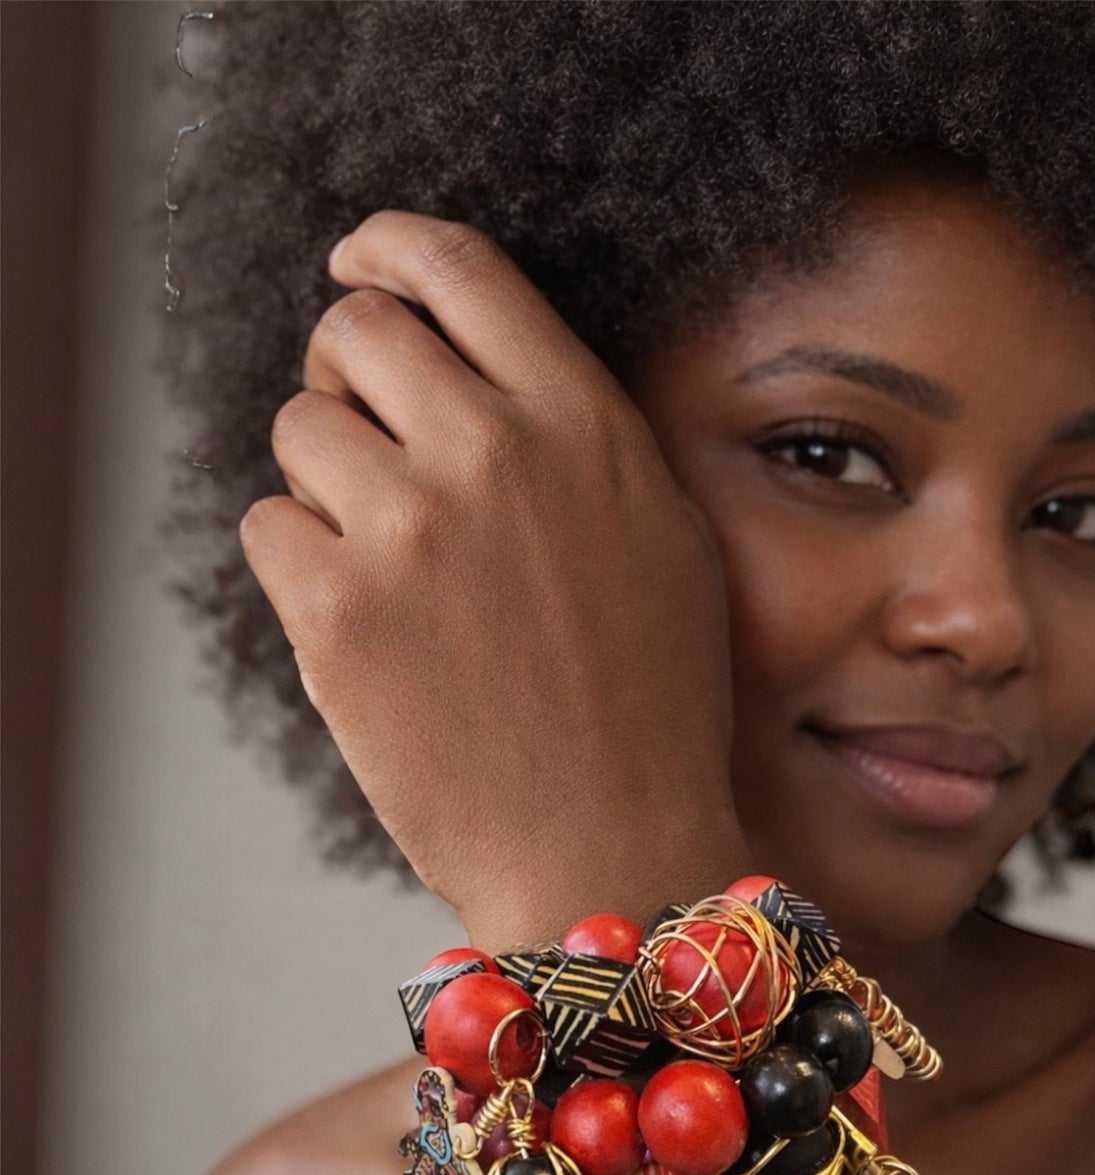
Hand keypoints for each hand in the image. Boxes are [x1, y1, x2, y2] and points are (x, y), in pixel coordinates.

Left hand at [241, 211, 747, 944]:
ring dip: (327, 478)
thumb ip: (577, 434)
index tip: (360, 263)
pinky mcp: (336, 612)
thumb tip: (476, 371)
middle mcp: (495, 453)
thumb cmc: (649, 704)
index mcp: (585, 425)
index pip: (457, 265)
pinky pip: (268, 525)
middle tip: (364, 426)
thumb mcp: (663, 540)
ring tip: (388, 558)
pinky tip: (363, 619)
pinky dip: (300, 563)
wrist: (608, 845)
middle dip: (345, 366)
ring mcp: (410, 529)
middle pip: (356, 330)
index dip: (389, 247)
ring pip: (300, 427)